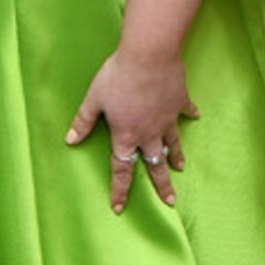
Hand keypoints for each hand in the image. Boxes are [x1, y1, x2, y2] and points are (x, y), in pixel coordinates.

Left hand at [66, 49, 194, 213]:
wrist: (149, 57)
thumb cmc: (117, 76)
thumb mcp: (94, 99)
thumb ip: (84, 121)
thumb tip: (70, 140)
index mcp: (125, 135)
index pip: (121, 169)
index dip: (119, 190)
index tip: (120, 208)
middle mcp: (148, 132)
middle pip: (154, 164)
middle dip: (161, 185)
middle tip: (170, 201)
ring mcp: (167, 119)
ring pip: (172, 144)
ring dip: (176, 158)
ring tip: (179, 169)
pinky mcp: (179, 102)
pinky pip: (184, 112)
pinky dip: (189, 114)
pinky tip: (194, 116)